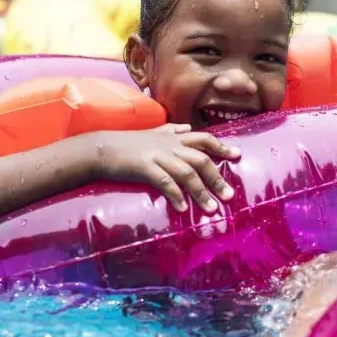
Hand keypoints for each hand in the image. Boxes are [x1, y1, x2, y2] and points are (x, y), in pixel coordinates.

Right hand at [92, 123, 239, 212]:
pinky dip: (176, 195)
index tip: (238, 155)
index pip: (204, 139)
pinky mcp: (144, 167)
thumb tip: (187, 127)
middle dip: (217, 178)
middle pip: (201, 160)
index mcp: (173, 137)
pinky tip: (182, 208)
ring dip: (201, 192)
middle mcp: (170, 145)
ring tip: (212, 209)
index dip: (221, 146)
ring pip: (187, 173)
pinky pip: (165, 182)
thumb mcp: (152, 133)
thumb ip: (172, 130)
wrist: (99, 148)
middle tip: (229, 195)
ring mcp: (157, 156)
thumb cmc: (126, 143)